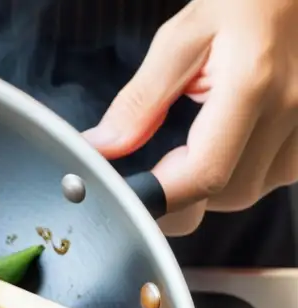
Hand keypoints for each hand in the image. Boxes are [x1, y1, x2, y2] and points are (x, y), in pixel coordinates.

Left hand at [83, 0, 297, 234]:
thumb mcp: (181, 38)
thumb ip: (141, 100)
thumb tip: (102, 147)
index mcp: (252, 84)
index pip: (204, 173)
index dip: (160, 195)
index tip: (130, 192)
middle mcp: (290, 109)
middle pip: (226, 194)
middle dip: (183, 191)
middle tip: (158, 161)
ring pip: (251, 191)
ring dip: (213, 184)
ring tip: (197, 139)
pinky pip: (274, 174)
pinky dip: (242, 171)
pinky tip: (229, 140)